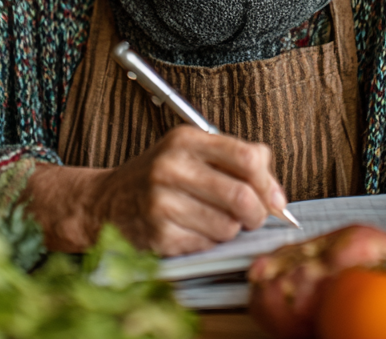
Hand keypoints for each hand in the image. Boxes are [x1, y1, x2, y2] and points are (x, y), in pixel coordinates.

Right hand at [26, 126, 286, 255]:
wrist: (108, 201)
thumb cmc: (161, 178)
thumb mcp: (192, 154)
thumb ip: (237, 164)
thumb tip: (277, 198)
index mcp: (185, 140)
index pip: (247, 157)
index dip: (269, 183)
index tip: (275, 200)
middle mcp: (170, 167)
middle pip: (241, 197)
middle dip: (256, 214)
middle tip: (251, 218)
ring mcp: (161, 203)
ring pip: (228, 226)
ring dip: (229, 230)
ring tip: (211, 221)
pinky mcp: (158, 235)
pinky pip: (207, 245)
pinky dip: (208, 243)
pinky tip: (191, 231)